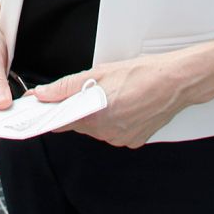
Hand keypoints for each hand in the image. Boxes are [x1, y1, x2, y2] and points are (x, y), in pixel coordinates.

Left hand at [33, 39, 213, 147]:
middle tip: (78, 91)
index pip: (61, 122)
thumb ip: (66, 87)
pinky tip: (119, 104)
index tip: (38, 108)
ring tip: (105, 94)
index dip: (49, 114)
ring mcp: (122, 139)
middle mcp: (108, 132)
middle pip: (78, 124)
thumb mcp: (98, 72)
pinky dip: (110, 120)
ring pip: (95, 128)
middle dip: (73, 110)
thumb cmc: (140, 73)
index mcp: (96, 116)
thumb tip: (42, 94)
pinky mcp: (134, 140)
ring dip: (93, 115)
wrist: (175, 82)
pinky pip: (113, 132)